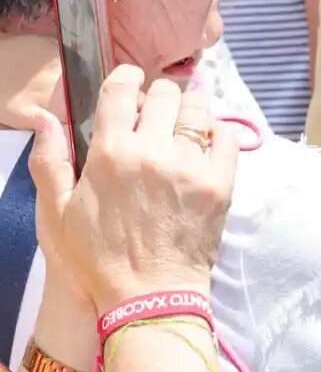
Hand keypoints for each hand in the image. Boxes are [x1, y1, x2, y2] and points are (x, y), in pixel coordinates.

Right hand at [30, 66, 237, 312]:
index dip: (126, 77)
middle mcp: (152, 152)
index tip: (130, 80)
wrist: (148, 294)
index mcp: (110, 154)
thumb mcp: (58, 211)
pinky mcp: (220, 181)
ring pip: (198, 109)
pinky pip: (227, 136)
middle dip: (158, 94)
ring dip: (190, 107)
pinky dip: (218, 131)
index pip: (120, 90)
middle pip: (164, 93)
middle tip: (156, 108)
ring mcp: (190, 165)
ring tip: (183, 120)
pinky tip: (207, 140)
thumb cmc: (98, 256)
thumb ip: (50, 159)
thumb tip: (43, 116)